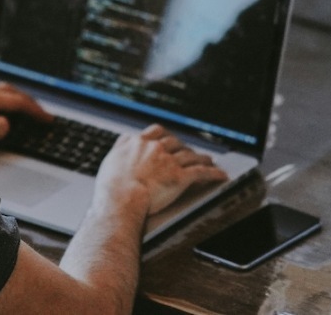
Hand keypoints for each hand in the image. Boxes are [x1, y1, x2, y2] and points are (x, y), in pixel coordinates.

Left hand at [0, 82, 51, 147]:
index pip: (20, 102)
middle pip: (12, 92)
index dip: (36, 111)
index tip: (47, 119)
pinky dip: (1, 98)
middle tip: (40, 113)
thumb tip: (7, 124)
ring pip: (0, 90)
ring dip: (15, 98)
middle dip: (29, 102)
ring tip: (23, 107)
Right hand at [94, 125, 227, 215]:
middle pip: (175, 143)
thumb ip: (120, 148)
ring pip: (190, 156)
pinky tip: (220, 174)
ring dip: (201, 158)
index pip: (156, 131)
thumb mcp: (110, 160)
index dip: (165, 135)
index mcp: (138, 143)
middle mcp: (155, 148)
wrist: (121, 198)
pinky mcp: (180, 176)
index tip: (168, 138)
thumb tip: (123, 141)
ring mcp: (169, 161)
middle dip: (184, 147)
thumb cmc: (111, 186)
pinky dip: (213, 173)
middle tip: (189, 152)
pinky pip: (201, 172)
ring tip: (208, 160)